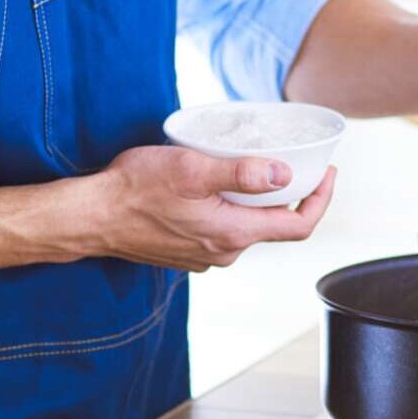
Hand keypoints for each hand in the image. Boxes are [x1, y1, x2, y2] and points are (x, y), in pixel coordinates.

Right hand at [80, 146, 336, 271]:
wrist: (90, 217)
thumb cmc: (135, 190)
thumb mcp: (192, 170)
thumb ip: (241, 174)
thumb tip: (285, 174)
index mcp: (234, 233)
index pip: (299, 225)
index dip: (321, 200)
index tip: (326, 172)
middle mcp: (224, 252)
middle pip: (276, 226)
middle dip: (292, 196)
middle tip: (297, 162)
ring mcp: (205, 256)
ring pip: (247, 227)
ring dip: (258, 201)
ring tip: (255, 167)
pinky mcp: (188, 252)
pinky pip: (222, 230)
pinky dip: (232, 209)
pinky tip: (218, 186)